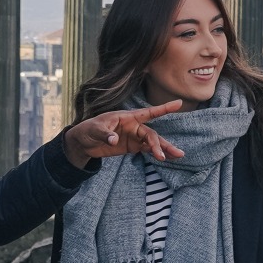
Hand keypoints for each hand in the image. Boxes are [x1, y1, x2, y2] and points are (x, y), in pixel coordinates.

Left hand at [62, 102, 185, 166]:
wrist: (83, 142)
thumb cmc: (88, 130)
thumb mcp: (94, 130)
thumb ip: (105, 134)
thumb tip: (114, 140)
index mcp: (126, 117)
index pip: (148, 112)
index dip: (163, 108)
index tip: (179, 103)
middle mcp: (133, 126)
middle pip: (151, 134)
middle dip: (159, 144)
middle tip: (164, 155)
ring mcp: (133, 137)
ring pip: (152, 142)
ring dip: (163, 149)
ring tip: (176, 156)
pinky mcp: (131, 147)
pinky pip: (146, 149)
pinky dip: (156, 153)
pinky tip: (166, 158)